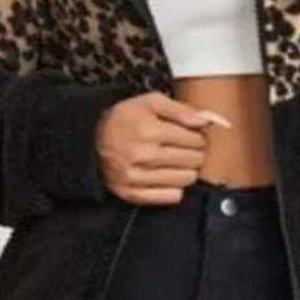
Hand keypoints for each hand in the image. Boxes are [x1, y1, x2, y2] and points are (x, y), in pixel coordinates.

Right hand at [94, 90, 229, 205]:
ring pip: (185, 179)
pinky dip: (175, 188)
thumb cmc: (126, 119)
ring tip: (177, 162)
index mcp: (150, 130)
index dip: (199, 137)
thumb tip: (207, 122)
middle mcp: (143, 155)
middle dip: (196, 153)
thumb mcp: (150, 102)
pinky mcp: (132, 193)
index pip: (195, 139)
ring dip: (187, 171)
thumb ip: (181, 109)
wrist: (92, 140)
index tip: (193, 136)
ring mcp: (137, 177)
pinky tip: (168, 177)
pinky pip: (171, 197)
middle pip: (193, 160)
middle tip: (187, 149)